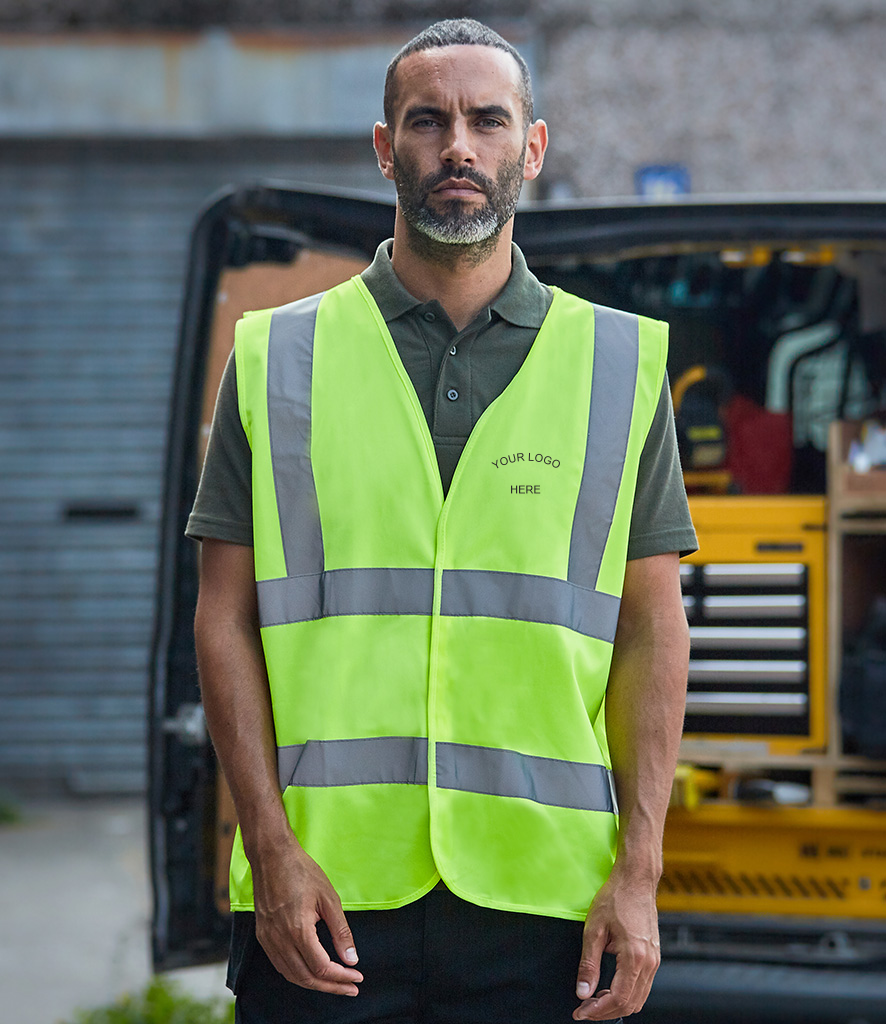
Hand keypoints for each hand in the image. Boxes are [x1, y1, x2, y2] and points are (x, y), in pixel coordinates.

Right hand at [251, 833, 363, 995]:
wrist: (272, 855)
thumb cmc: (302, 872)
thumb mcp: (329, 898)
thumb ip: (340, 931)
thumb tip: (351, 959)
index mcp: (298, 930)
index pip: (321, 967)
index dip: (341, 977)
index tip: (357, 978)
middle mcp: (279, 939)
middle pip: (306, 978)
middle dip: (331, 986)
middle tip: (350, 987)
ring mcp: (268, 939)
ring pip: (291, 975)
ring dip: (314, 983)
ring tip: (335, 983)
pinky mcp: (262, 935)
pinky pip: (280, 964)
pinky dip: (297, 973)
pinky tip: (311, 970)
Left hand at [573, 867, 660, 1019]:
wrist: (636, 878)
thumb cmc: (615, 898)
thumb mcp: (594, 929)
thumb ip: (588, 964)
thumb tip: (583, 992)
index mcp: (635, 957)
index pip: (618, 999)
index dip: (598, 1011)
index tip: (580, 1012)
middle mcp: (650, 962)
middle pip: (630, 1004)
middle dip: (606, 1011)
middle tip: (584, 1008)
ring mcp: (655, 959)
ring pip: (639, 998)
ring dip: (616, 1004)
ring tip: (594, 1000)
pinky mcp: (654, 955)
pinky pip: (643, 986)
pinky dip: (626, 994)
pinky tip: (609, 988)